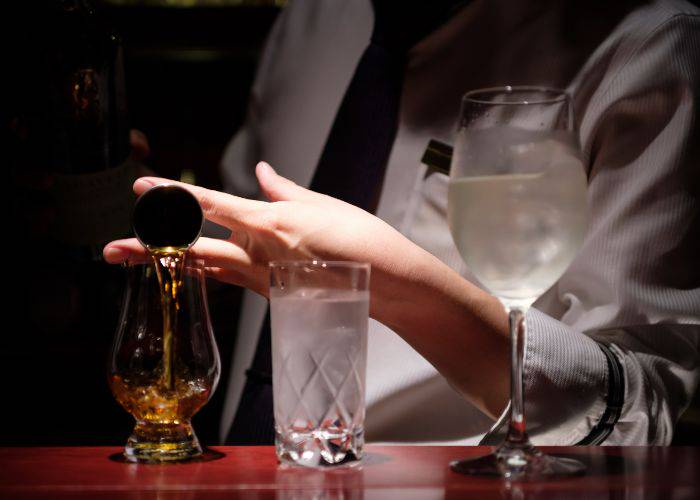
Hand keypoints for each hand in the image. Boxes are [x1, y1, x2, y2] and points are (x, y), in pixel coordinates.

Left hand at [104, 162, 423, 308]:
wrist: (386, 283)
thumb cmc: (359, 238)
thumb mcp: (321, 203)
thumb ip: (283, 190)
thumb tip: (263, 172)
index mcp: (270, 222)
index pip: (210, 206)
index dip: (173, 196)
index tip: (143, 187)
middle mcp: (260, 252)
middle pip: (193, 251)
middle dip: (148, 249)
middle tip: (112, 249)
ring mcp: (263, 278)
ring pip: (206, 269)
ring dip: (169, 263)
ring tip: (138, 260)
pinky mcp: (271, 294)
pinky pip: (230, 280)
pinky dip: (206, 271)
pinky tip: (194, 266)